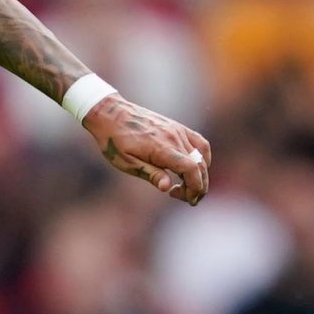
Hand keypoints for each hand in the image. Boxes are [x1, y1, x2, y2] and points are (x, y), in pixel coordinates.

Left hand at [85, 95, 211, 204]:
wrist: (110, 113)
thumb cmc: (115, 141)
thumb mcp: (126, 162)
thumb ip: (150, 174)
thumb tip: (166, 187)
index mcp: (162, 149)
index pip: (191, 169)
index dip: (195, 187)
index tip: (189, 200)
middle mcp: (174, 138)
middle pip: (200, 165)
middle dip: (199, 185)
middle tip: (189, 199)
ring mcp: (177, 131)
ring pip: (201, 155)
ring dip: (201, 174)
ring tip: (191, 187)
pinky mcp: (177, 127)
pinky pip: (199, 142)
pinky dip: (203, 157)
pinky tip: (196, 168)